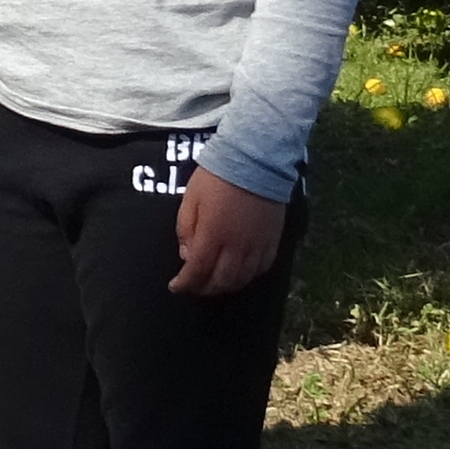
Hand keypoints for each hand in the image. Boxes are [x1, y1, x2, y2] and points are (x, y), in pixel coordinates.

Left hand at [169, 165, 287, 296]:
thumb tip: (187, 256)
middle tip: (194, 286)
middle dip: (204, 288)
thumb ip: (186, 230)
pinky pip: (262, 268)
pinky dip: (248, 276)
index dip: (185, 284)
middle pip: (220, 281)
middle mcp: (236, 247)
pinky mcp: (273, 241)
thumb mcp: (190, 199)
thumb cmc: (217, 177)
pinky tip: (239, 273)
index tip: (176, 287)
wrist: (255, 159)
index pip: (197, 271)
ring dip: (225, 286)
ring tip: (214, 282)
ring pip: (242, 279)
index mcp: (212, 235)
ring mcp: (257, 246)